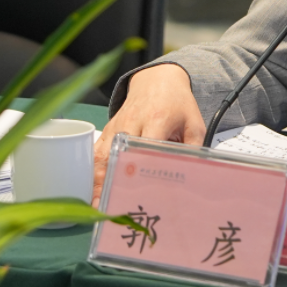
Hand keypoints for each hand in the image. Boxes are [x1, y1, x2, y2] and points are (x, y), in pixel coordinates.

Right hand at [93, 63, 205, 205]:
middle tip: (114, 206)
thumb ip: (194, 148)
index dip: (142, 169)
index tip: (141, 191)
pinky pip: (95, 152)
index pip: (146, 147)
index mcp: (157, 119)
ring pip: (102, 155)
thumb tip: (193, 175)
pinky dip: (92, 172)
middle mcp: (132, 122)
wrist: (158, 80)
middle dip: (115, 180)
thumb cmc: (177, 103)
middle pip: (119, 154)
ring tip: (99, 205)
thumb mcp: (194, 123)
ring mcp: (116, 126)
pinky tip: (92, 190)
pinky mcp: (108, 129)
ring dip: (99, 180)